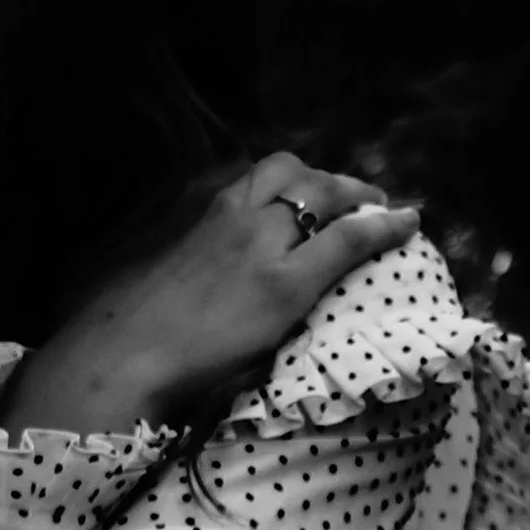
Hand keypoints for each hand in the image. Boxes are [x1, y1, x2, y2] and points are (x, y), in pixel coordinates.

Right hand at [0, 155, 419, 437]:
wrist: (121, 357)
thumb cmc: (125, 330)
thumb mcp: (154, 268)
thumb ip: (187, 252)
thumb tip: (205, 269)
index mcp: (197, 208)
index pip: (256, 173)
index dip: (293, 179)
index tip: (308, 191)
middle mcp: (231, 213)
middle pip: (294, 174)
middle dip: (330, 182)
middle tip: (356, 199)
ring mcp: (260, 245)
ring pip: (323, 194)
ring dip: (356, 197)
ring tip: (381, 212)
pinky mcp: (284, 284)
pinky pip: (348, 241)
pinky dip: (383, 228)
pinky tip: (407, 225)